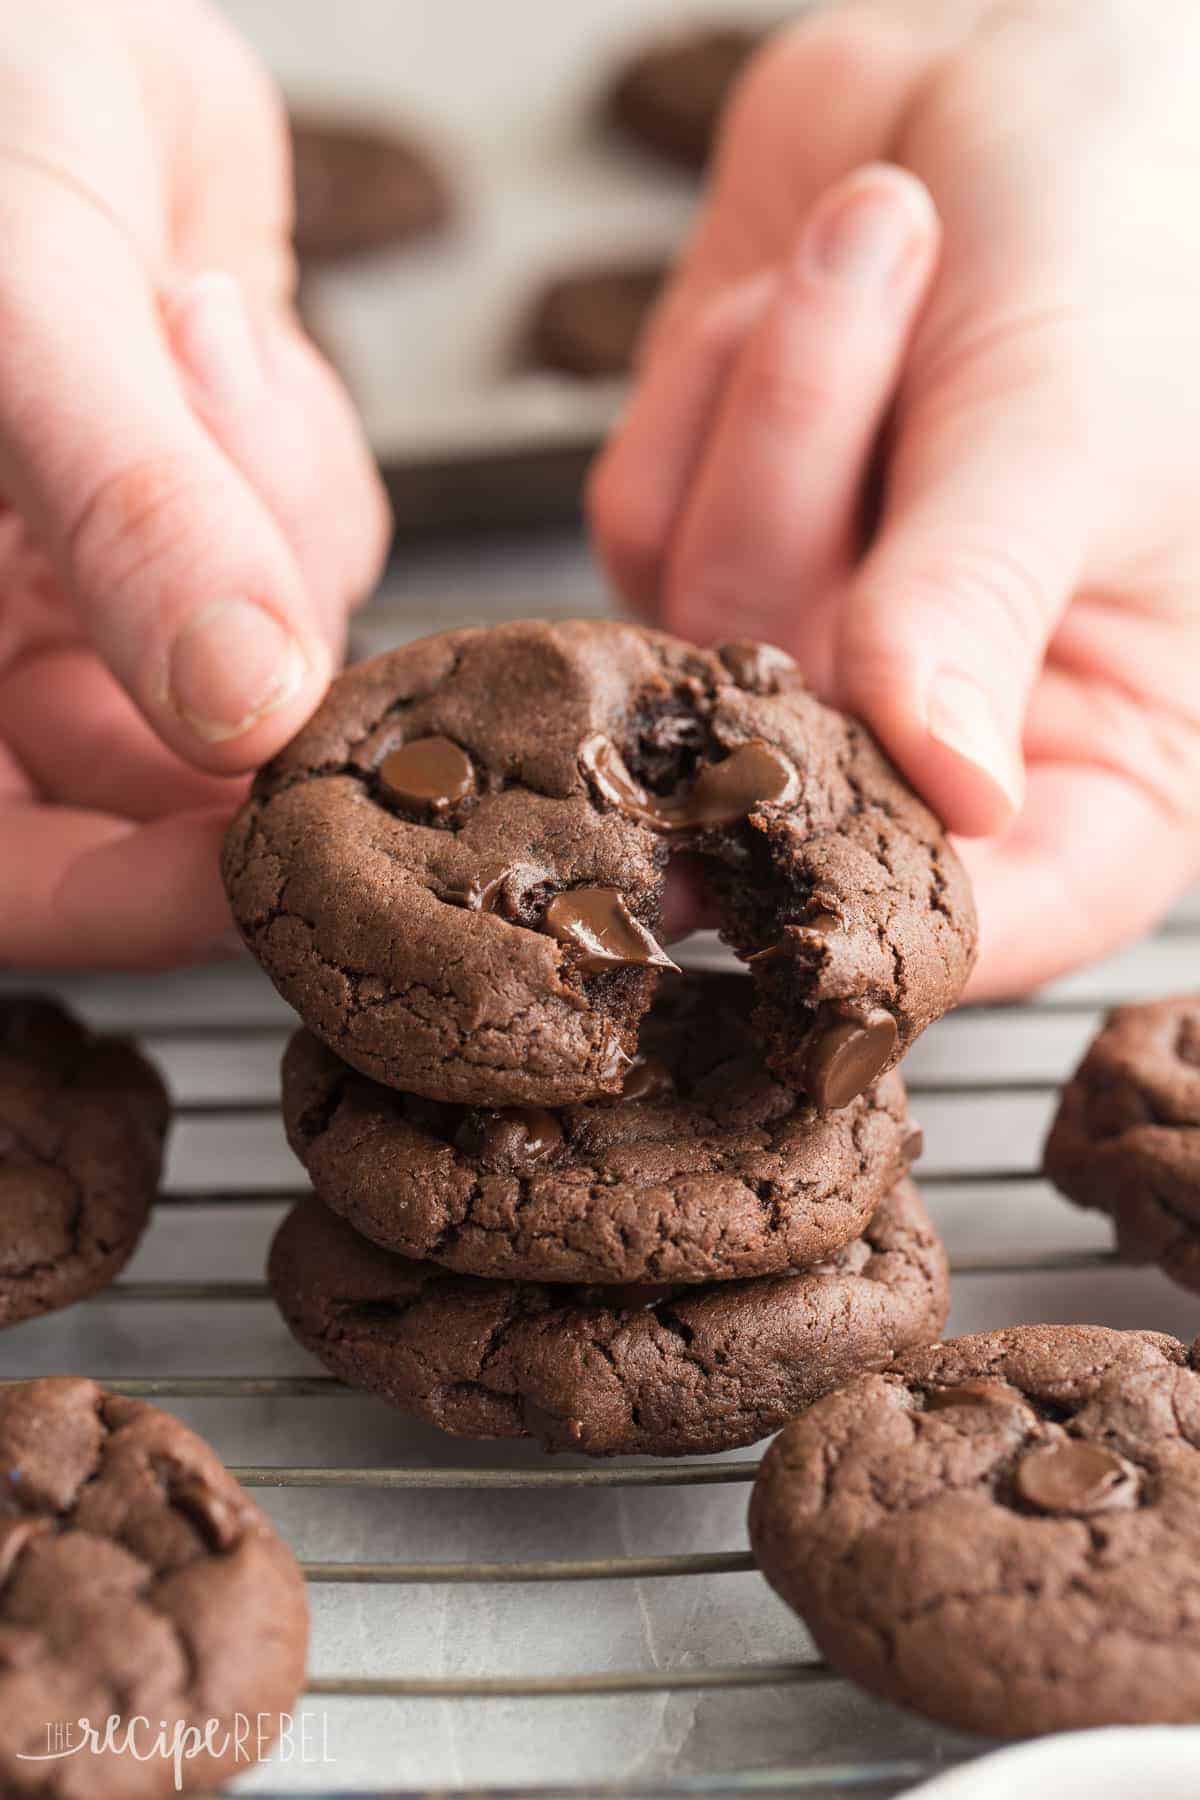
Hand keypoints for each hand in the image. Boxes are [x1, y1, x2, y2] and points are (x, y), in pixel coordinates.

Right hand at [0, 0, 387, 966]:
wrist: (25, 12)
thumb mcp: (17, 306)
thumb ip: (130, 510)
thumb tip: (244, 703)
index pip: (19, 872)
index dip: (137, 898)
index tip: (264, 848)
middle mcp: (8, 641)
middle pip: (163, 786)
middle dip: (250, 690)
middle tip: (304, 607)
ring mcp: (117, 581)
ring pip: (276, 662)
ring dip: (268, 507)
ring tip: (184, 318)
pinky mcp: (222, 508)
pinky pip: (325, 547)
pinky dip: (305, 447)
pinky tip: (217, 311)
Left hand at [591, 0, 1199, 996]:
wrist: (1025, 64)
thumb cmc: (1136, 241)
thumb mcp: (1071, 429)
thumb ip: (976, 608)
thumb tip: (946, 790)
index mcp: (1100, 751)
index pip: (991, 918)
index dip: (894, 904)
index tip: (823, 831)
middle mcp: (944, 725)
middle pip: (796, 765)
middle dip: (827, 515)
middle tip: (918, 325)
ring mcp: (811, 638)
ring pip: (698, 627)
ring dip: (783, 407)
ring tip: (892, 241)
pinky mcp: (710, 541)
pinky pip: (640, 516)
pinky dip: (714, 379)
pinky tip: (821, 279)